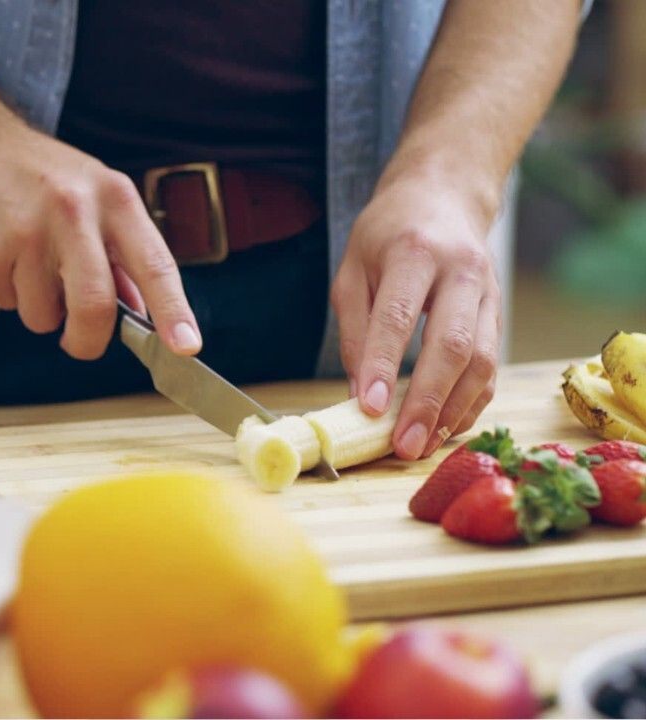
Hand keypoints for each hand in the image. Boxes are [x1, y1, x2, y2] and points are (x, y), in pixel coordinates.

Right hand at [0, 110, 200, 359]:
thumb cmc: (44, 177)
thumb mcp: (96, 198)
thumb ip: (122, 258)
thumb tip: (141, 316)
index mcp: (115, 198)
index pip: (154, 264)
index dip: (173, 311)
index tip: (186, 347)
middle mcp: (75, 210)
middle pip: (94, 306)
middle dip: (88, 341)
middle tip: (80, 342)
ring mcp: (27, 229)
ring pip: (43, 316)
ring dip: (40, 310)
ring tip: (30, 265)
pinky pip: (5, 304)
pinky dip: (7, 294)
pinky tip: (4, 255)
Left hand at [330, 170, 501, 459]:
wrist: (444, 197)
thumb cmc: (387, 235)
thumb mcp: (352, 270)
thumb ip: (354, 329)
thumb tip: (361, 394)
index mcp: (415, 252)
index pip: (399, 316)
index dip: (385, 365)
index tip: (370, 409)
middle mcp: (461, 271)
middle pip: (453, 345)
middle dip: (428, 402)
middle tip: (403, 446)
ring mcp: (488, 293)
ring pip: (481, 361)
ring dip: (452, 412)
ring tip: (421, 447)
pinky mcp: (498, 314)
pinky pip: (492, 367)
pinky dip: (470, 404)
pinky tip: (444, 429)